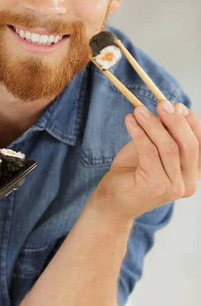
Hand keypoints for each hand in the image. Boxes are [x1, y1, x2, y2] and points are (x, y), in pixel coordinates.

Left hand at [93, 100, 199, 220]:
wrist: (112, 201)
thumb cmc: (133, 173)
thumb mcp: (153, 150)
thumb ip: (164, 135)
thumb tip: (170, 109)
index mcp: (192, 175)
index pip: (200, 145)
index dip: (191, 123)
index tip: (178, 106)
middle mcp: (188, 184)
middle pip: (188, 145)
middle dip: (175, 121)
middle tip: (162, 104)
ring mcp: (172, 187)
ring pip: (168, 147)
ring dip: (153, 124)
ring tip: (138, 111)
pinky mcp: (154, 186)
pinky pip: (149, 151)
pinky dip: (139, 132)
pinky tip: (129, 121)